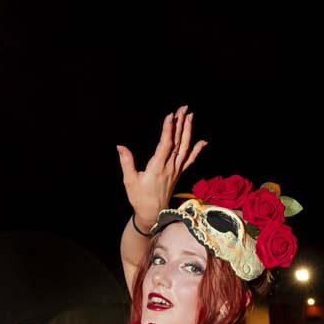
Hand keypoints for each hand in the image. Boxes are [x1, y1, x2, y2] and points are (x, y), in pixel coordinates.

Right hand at [118, 107, 206, 230]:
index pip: (166, 145)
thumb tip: (120, 146)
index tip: (170, 116)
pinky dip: (197, 150)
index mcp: (157, 168)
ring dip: (188, 131)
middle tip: (183, 108)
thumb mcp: (129, 181)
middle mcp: (169, 167)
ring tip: (190, 116)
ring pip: (185, 148)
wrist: (152, 214)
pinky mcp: (178, 174)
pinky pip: (190, 160)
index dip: (169, 130)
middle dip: (181, 124)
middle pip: (178, 142)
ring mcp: (176, 170)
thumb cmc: (139, 198)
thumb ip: (126, 162)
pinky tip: (203, 141)